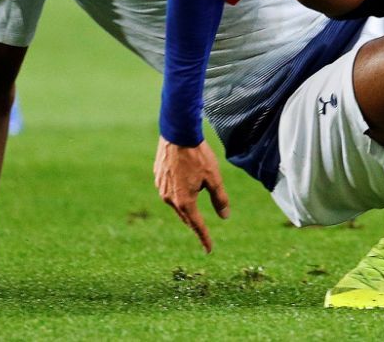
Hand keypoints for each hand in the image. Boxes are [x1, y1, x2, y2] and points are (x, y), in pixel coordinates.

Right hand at [153, 138, 229, 253]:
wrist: (177, 133)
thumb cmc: (198, 155)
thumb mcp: (214, 178)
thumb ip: (220, 199)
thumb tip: (225, 217)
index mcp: (185, 202)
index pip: (197, 225)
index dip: (205, 238)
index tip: (209, 250)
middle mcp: (170, 199)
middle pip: (185, 216)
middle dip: (195, 223)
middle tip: (204, 232)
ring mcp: (161, 188)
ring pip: (176, 204)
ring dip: (186, 206)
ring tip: (194, 206)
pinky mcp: (158, 177)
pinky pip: (169, 191)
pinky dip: (178, 193)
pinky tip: (184, 185)